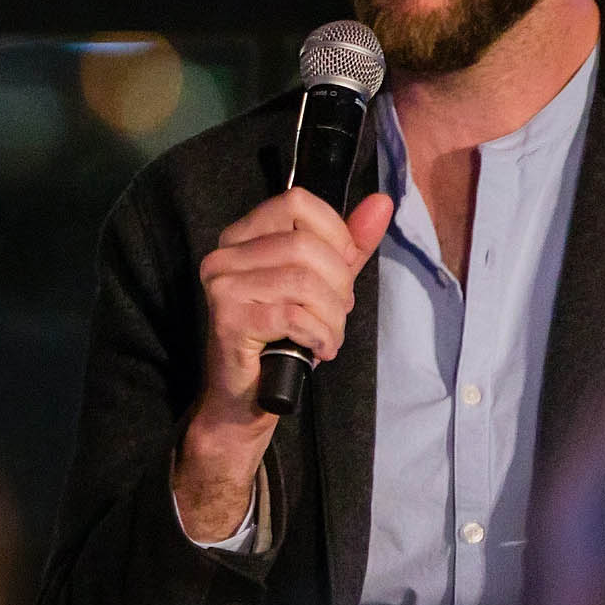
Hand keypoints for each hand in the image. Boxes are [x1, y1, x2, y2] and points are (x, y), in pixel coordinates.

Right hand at [174, 189, 394, 541]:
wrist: (244, 403)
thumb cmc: (282, 341)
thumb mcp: (323, 287)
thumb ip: (350, 246)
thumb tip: (382, 203)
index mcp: (242, 237)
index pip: (296, 201)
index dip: (334, 233)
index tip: (342, 270)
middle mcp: (223, 254)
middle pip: (305, 243)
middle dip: (339, 284)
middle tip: (337, 314)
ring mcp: (221, 285)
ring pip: (303, 280)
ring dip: (332, 316)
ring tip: (327, 335)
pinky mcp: (228, 318)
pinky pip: (293, 315)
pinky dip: (320, 335)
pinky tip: (319, 350)